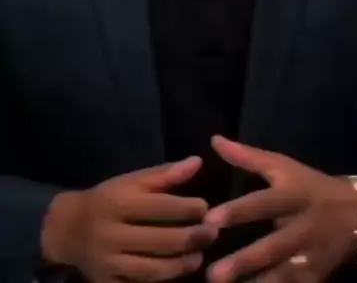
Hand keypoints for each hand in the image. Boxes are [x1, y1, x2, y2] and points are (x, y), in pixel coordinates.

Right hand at [41, 156, 218, 281]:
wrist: (67, 230)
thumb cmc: (107, 199)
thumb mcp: (131, 181)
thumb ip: (164, 174)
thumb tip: (197, 162)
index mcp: (116, 204)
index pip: (158, 207)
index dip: (186, 208)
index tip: (206, 207)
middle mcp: (110, 235)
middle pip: (158, 241)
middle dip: (190, 238)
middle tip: (212, 233)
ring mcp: (107, 264)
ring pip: (151, 270)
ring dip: (180, 265)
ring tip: (199, 256)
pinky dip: (162, 281)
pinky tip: (178, 272)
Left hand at [204, 137, 356, 282]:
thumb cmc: (309, 185)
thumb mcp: (283, 166)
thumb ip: (248, 157)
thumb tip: (215, 140)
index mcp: (294, 196)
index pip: (264, 203)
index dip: (239, 211)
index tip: (211, 219)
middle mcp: (304, 227)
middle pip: (274, 246)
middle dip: (244, 261)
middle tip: (212, 274)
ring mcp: (312, 255)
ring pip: (284, 275)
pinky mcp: (316, 276)